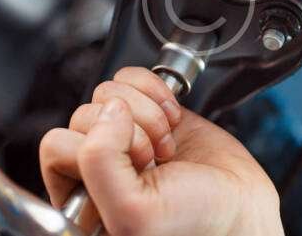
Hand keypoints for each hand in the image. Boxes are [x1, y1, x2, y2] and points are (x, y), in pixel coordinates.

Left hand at [40, 67, 284, 235]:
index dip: (97, 149)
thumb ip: (99, 162)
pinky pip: (133, 80)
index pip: (58, 145)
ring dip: (146, 113)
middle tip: (154, 159)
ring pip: (109, 94)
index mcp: (82, 195)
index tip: (132, 167)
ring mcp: (126, 136)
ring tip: (166, 144)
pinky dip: (155, 91)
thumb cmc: (194, 225)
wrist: (243, 211)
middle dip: (129, 132)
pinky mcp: (152, 113)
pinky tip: (173, 121)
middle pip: (85, 114)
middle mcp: (99, 165)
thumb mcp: (131, 211)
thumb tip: (109, 111)